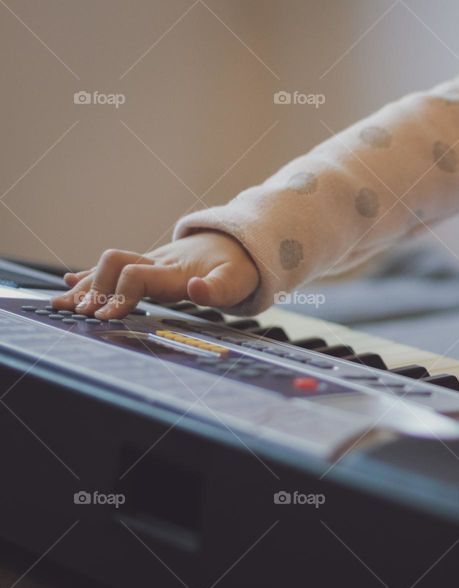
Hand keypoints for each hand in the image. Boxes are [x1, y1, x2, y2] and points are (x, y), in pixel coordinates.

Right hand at [51, 232, 258, 318]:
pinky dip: (90, 277)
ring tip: (61, 305)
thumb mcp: (237, 281)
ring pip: (108, 268)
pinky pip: (115, 269)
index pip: (137, 276)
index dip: (120, 294)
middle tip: (81, 314)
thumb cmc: (239, 267)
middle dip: (94, 288)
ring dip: (85, 285)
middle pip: (114, 265)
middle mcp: (158, 263)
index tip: (107, 317)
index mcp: (175, 271)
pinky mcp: (149, 266)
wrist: (240, 243)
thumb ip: (217, 288)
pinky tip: (70, 284)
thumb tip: (195, 288)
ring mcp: (150, 263)